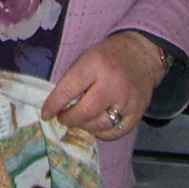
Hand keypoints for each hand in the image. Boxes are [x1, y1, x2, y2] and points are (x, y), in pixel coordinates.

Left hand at [40, 32, 166, 140]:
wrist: (142, 54)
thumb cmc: (109, 54)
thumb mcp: (87, 56)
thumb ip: (74, 78)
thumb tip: (57, 105)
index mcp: (96, 63)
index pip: (69, 88)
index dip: (54, 104)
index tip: (46, 114)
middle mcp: (113, 83)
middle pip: (85, 111)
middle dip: (69, 119)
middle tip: (63, 118)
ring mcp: (127, 100)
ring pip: (100, 125)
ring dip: (84, 127)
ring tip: (78, 121)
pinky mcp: (137, 112)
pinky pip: (115, 132)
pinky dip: (101, 133)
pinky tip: (95, 126)